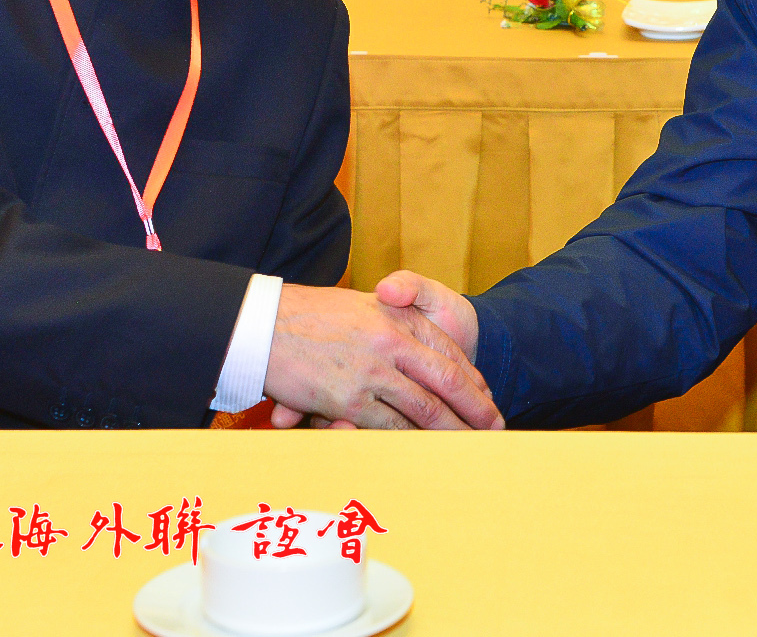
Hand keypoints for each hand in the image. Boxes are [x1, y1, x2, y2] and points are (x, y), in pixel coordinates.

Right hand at [261, 283, 501, 429]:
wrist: (262, 322)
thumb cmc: (308, 315)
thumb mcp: (361, 305)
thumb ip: (393, 319)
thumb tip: (422, 346)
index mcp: (398, 316)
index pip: (448, 351)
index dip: (471, 380)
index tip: (486, 399)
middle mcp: (392, 342)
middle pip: (447, 381)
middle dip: (475, 410)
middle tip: (495, 430)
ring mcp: (372, 371)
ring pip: (425, 409)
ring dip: (451, 433)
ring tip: (470, 449)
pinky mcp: (348, 400)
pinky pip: (389, 426)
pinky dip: (411, 442)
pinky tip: (425, 452)